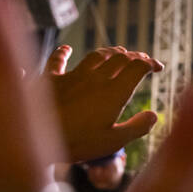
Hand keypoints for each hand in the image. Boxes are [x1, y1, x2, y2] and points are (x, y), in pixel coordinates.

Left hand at [44, 45, 162, 162]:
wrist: (34, 137)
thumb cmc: (76, 143)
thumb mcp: (113, 141)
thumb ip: (136, 128)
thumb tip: (153, 115)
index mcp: (114, 92)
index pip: (138, 68)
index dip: (151, 64)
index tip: (158, 67)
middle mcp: (95, 78)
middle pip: (120, 58)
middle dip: (135, 56)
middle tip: (142, 61)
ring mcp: (73, 76)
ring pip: (96, 56)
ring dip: (110, 52)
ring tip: (118, 53)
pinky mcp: (51, 79)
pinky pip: (58, 60)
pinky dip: (63, 53)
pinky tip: (65, 49)